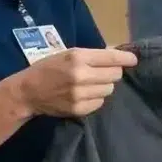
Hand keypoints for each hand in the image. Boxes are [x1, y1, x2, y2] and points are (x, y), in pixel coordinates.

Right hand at [13, 46, 136, 118]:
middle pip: (115, 75)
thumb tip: (118, 53)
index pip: (112, 57)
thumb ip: (92, 55)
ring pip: (109, 89)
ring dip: (104, 86)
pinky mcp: (79, 109)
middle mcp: (81, 75)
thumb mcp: (67, 53)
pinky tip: (84, 95)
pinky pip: (100, 103)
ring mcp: (80, 94)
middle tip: (102, 72)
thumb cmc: (48, 68)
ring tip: (90, 84)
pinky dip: (96, 98)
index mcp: (77, 57)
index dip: (126, 58)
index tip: (133, 60)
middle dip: (112, 72)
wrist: (28, 91)